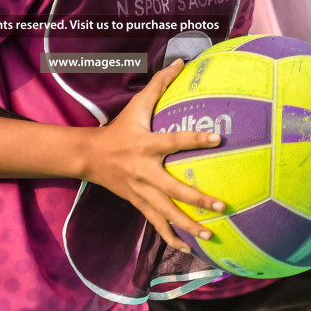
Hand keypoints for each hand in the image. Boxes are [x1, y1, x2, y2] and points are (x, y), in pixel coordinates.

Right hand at [82, 59, 226, 252]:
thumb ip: (160, 84)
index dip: (195, 139)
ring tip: (210, 234)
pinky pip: (157, 224)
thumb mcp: (136, 106)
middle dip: (197, 199)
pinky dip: (172, 238)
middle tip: (221, 206)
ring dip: (188, 226)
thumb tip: (183, 61)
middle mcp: (144, 171)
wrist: (89, 157)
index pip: (173, 141)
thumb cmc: (119, 129)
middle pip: (173, 189)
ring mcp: (141, 192)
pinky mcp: (139, 204)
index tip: (218, 138)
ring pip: (166, 213)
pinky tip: (190, 250)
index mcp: (146, 145)